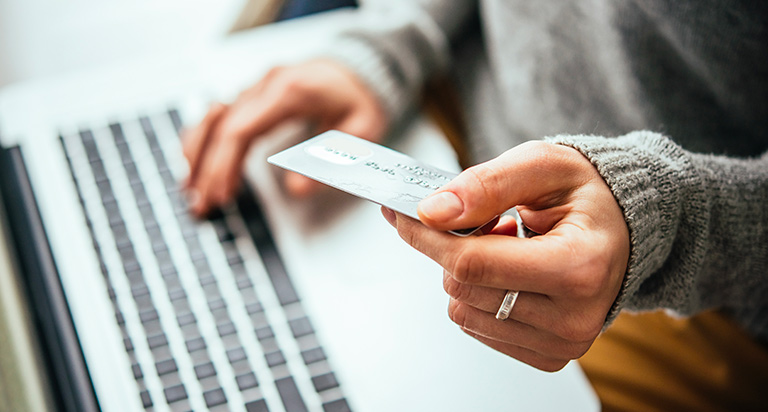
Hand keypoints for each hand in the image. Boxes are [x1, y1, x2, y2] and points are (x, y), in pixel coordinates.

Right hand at [183, 59, 387, 216]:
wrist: (363, 67)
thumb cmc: (361, 97)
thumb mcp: (361, 131)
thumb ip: (330, 160)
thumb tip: (297, 189)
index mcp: (290, 91)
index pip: (240, 129)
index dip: (225, 165)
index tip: (221, 194)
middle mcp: (267, 84)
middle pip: (220, 126)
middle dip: (206, 168)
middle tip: (201, 203)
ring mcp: (258, 86)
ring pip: (212, 117)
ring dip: (197, 153)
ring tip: (190, 188)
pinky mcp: (256, 93)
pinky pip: (220, 113)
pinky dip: (204, 138)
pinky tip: (195, 161)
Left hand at [381, 141, 629, 370]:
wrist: (623, 229)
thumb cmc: (586, 193)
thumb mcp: (542, 165)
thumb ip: (486, 184)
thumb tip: (432, 212)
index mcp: (579, 267)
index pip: (472, 263)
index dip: (427, 236)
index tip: (404, 212)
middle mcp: (574, 318)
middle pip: (462, 288)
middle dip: (453, 248)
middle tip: (484, 221)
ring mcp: (562, 344)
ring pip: (463, 310)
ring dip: (468, 272)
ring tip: (507, 246)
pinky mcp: (547, 355)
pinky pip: (477, 326)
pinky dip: (480, 294)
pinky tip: (512, 272)